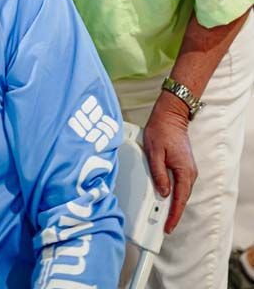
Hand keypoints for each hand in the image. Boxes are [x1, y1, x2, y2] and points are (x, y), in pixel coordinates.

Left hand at [143, 92, 197, 233]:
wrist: (170, 115)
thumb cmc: (161, 130)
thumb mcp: (154, 152)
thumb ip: (159, 173)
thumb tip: (163, 192)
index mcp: (184, 171)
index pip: (180, 200)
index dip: (173, 216)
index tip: (168, 227)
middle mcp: (189, 172)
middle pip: (182, 199)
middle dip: (174, 214)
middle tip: (164, 226)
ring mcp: (188, 169)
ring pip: (181, 192)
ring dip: (174, 204)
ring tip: (163, 215)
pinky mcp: (184, 165)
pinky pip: (180, 185)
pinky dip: (174, 194)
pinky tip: (166, 197)